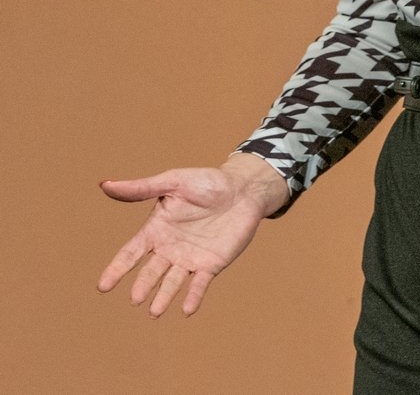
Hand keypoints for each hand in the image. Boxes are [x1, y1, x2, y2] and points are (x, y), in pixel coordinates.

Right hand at [97, 155, 288, 316]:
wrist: (243, 189)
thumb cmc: (206, 182)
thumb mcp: (173, 181)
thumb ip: (141, 188)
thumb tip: (105, 184)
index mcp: (156, 229)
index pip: (131, 253)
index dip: (117, 269)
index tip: (103, 286)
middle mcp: (169, 249)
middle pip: (150, 272)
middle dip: (143, 285)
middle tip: (136, 298)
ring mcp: (189, 259)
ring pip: (172, 283)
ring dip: (164, 297)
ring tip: (155, 311)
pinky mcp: (211, 265)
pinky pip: (199, 285)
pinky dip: (193, 297)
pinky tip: (187, 309)